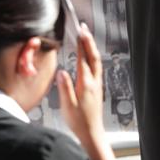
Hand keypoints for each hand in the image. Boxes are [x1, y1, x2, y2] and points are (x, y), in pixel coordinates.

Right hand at [57, 24, 117, 159]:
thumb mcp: (68, 105)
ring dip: (91, 48)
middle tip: (84, 28)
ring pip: (97, 61)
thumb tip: (62, 72)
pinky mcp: (97, 88)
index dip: (82, 45)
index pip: (84, 59)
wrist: (91, 132)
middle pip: (93, 57)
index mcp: (86, 84)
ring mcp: (97, 84)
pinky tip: (89, 57)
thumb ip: (65, 88)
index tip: (79, 31)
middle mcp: (94, 82)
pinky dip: (93, 57)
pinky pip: (96, 68)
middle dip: (89, 41)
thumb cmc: (79, 121)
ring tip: (86, 37)